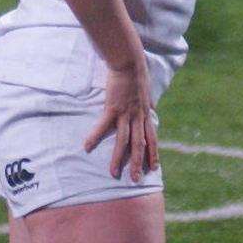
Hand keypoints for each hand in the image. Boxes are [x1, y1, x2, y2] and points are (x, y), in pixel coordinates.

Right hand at [84, 58, 157, 181]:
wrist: (130, 62)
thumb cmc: (137, 75)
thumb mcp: (147, 92)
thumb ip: (148, 104)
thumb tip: (152, 109)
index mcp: (146, 115)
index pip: (152, 139)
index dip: (153, 154)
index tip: (154, 168)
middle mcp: (138, 117)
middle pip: (140, 145)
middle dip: (139, 164)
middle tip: (136, 180)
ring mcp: (126, 114)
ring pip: (124, 141)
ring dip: (119, 158)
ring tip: (114, 173)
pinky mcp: (113, 108)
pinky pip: (103, 126)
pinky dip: (95, 136)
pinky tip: (87, 147)